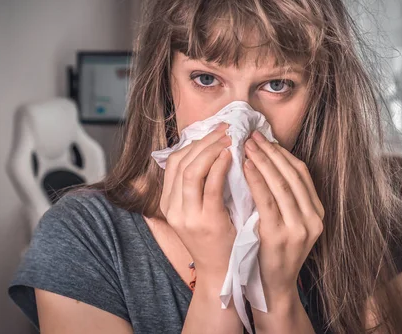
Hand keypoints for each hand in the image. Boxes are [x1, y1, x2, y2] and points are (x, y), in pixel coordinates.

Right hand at [160, 122, 235, 285]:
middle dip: (204, 141)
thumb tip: (211, 151)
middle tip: (226, 128)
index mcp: (169, 203)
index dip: (194, 142)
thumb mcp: (199, 210)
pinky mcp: (206, 222)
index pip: (174, 162)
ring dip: (212, 149)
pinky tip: (232, 156)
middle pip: (181, 162)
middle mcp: (173, 208)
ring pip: (191, 170)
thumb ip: (199, 186)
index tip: (214, 130)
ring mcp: (187, 216)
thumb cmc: (216, 239)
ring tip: (230, 138)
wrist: (221, 273)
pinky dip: (220, 167)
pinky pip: (210, 187)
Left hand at [243, 130, 324, 307]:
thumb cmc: (273, 253)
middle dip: (271, 151)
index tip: (264, 138)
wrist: (273, 290)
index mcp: (316, 213)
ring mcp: (299, 228)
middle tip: (251, 135)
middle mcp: (313, 218)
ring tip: (246, 145)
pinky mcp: (280, 235)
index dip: (282, 153)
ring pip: (281, 184)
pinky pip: (267, 200)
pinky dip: (256, 179)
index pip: (302, 173)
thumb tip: (267, 164)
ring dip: (263, 160)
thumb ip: (284, 200)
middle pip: (292, 174)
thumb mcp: (287, 224)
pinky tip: (245, 166)